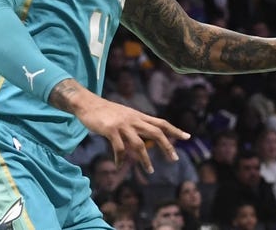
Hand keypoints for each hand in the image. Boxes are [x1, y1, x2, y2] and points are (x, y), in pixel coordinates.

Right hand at [75, 95, 189, 173]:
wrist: (87, 104)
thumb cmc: (106, 111)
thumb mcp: (125, 115)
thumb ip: (136, 124)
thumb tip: (146, 135)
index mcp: (138, 116)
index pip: (161, 122)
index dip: (175, 130)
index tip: (187, 137)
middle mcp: (134, 119)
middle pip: (156, 132)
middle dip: (167, 146)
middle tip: (175, 159)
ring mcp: (123, 125)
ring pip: (139, 144)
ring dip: (145, 159)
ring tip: (150, 171)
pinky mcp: (111, 130)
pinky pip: (120, 148)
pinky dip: (121, 159)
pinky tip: (120, 166)